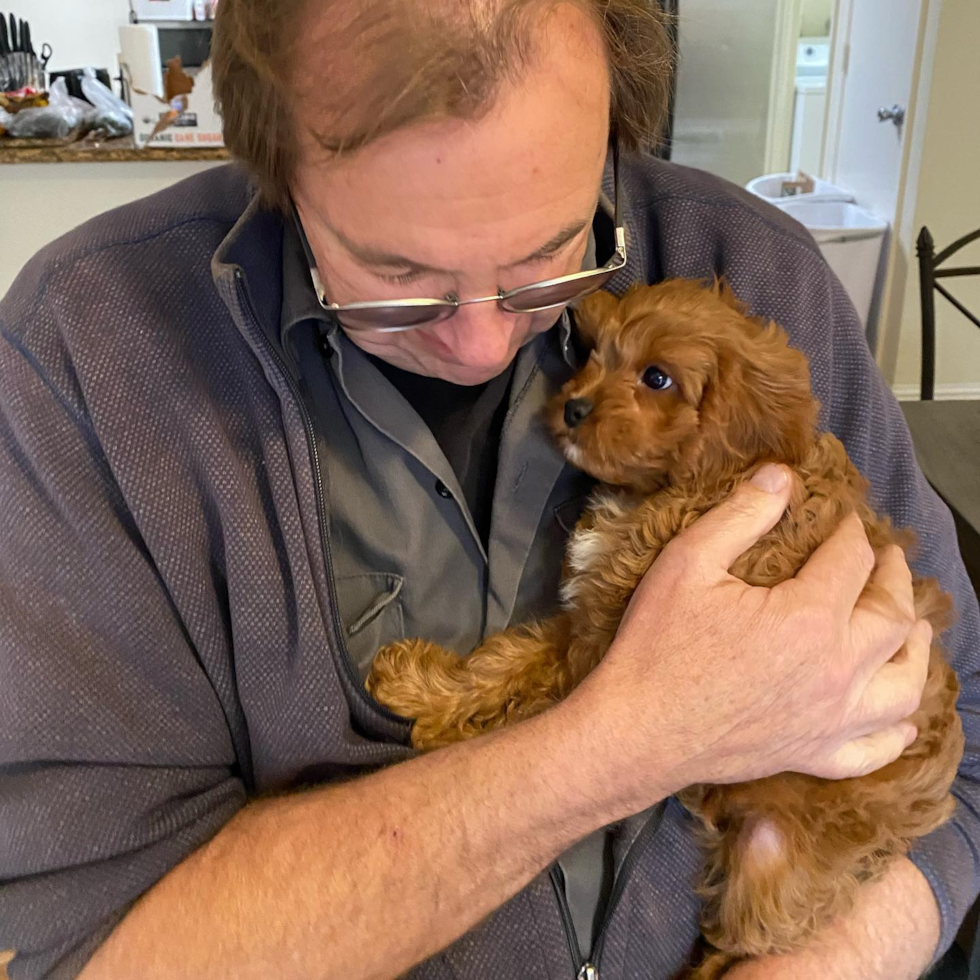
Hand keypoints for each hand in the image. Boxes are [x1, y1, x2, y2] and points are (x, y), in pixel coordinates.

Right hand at [572, 463, 930, 811]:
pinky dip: (895, 733)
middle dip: (894, 579)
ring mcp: (831, 720)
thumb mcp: (687, 563)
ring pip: (903, 685)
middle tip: (887, 559)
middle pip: (893, 616)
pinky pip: (875, 749)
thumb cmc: (657, 644)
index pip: (851, 561)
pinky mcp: (814, 756)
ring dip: (917, 650)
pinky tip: (900, 722)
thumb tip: (781, 475)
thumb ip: (740, 515)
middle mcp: (838, 671)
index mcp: (809, 617)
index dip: (851, 533)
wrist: (637, 730)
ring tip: (914, 628)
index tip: (844, 521)